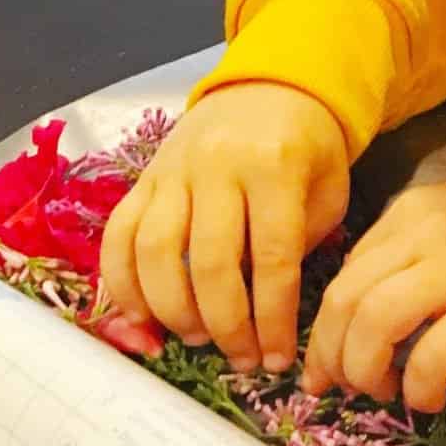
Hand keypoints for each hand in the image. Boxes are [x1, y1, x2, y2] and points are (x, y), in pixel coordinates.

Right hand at [100, 82, 349, 373]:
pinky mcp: (143, 178)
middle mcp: (217, 165)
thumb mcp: (327, 188)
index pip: (272, 257)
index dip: (274, 318)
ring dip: (174, 311)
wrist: (270, 86)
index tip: (279, 359)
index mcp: (275, 165)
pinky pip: (119, 237)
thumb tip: (265, 315)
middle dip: (227, 325)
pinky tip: (145, 319)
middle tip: (242, 359)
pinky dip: (124, 285)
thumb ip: (300, 243)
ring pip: (156, 252)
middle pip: (210, 262)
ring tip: (200, 339)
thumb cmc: (308, 147)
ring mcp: (173, 170)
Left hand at [301, 181, 445, 412]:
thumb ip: (398, 259)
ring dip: (364, 370)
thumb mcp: (441, 229)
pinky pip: (431, 358)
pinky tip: (427, 399)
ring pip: (375, 323)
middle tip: (342, 387)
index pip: (345, 274)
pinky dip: (417, 389)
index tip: (325, 365)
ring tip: (382, 391)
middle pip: (346, 299)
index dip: (324, 329)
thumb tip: (349, 322)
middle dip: (331, 354)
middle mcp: (424, 235)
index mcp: (407, 214)